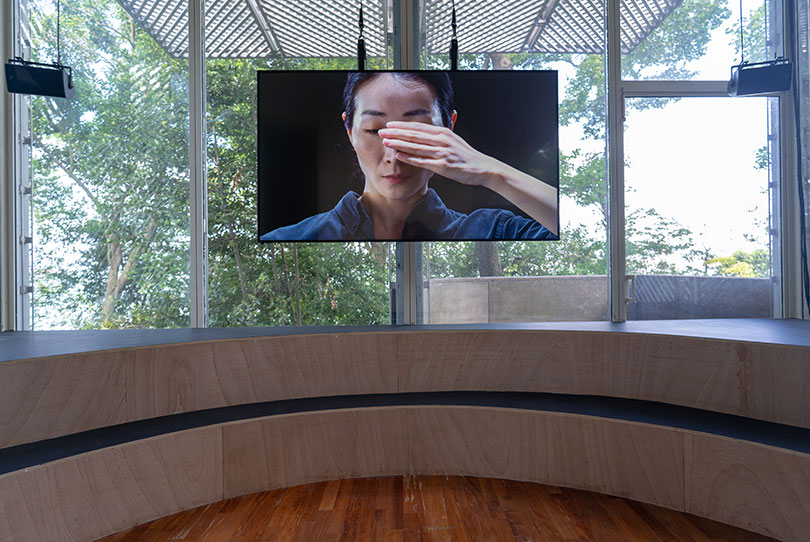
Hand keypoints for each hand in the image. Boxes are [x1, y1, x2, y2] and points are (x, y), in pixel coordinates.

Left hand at [377, 121, 501, 188]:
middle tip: (382, 131)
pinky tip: (399, 155)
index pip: (418, 127)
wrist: (483, 168)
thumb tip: (429, 132)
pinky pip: (422, 161)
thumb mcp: (454, 141)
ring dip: (399, 143)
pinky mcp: (443, 165)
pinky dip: (409, 158)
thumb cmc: (466, 156)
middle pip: (414, 135)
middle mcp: (442, 140)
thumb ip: (441, 136)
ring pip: (416, 147)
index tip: (389, 125)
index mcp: (443, 133)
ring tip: (386, 141)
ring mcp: (442, 153)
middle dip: (396, 133)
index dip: (402, 126)